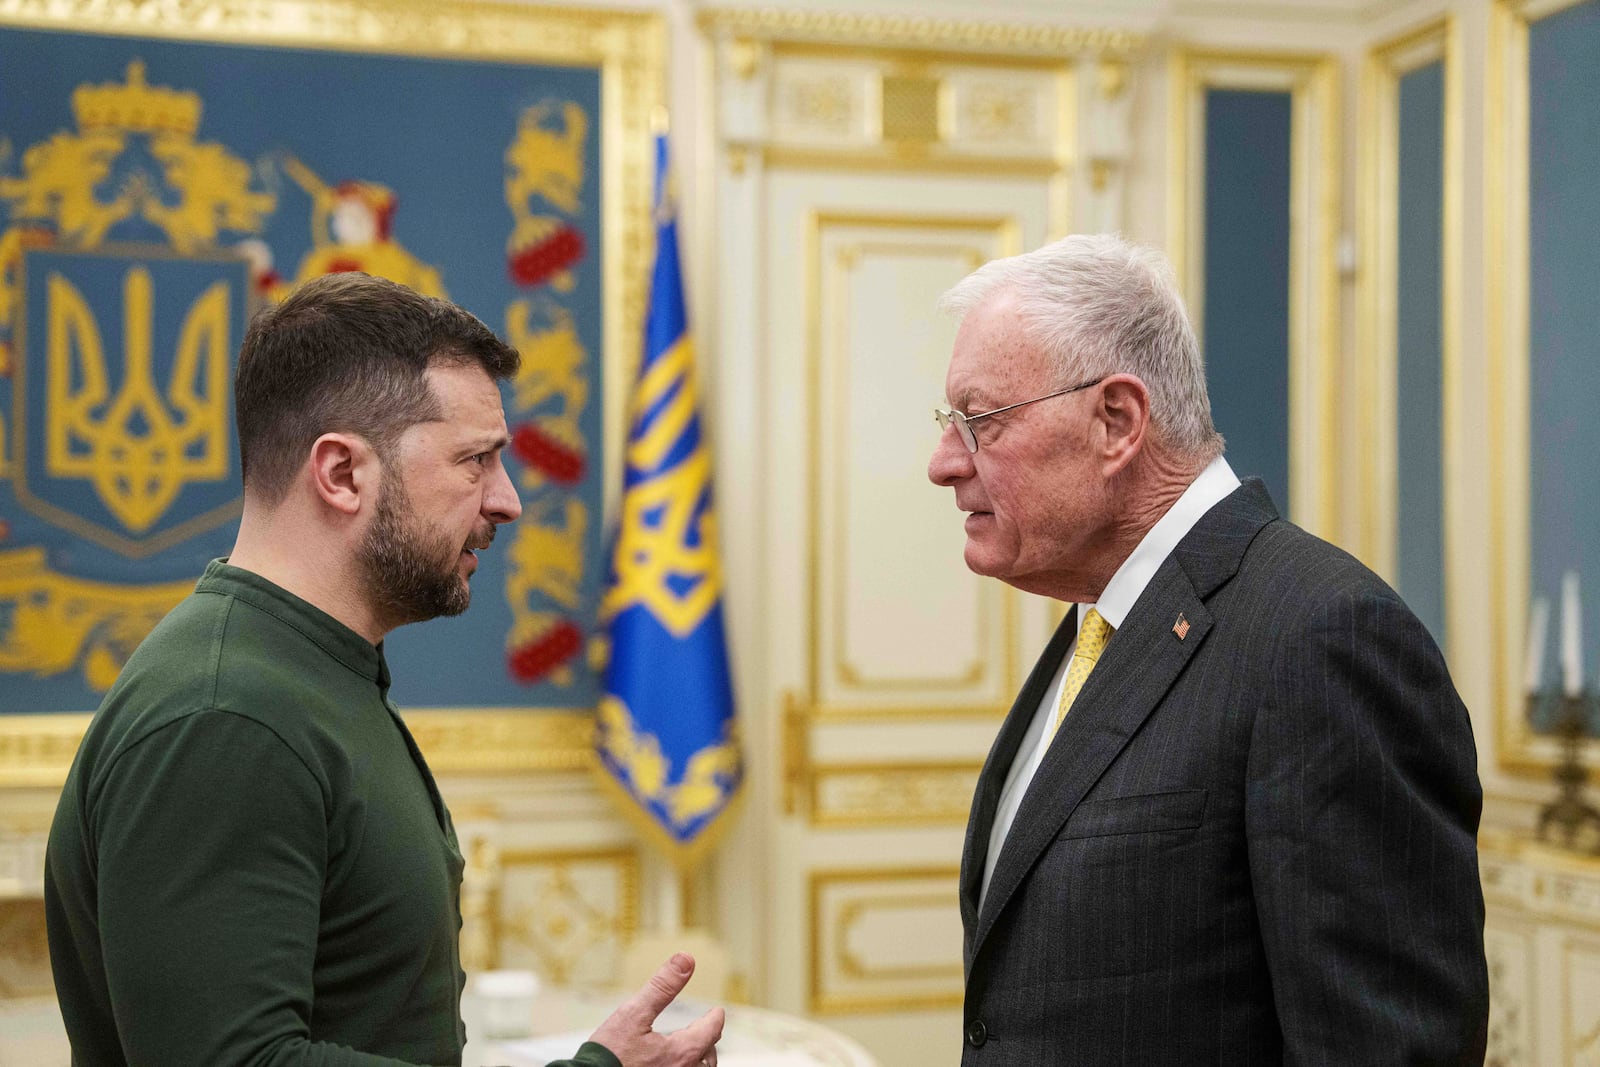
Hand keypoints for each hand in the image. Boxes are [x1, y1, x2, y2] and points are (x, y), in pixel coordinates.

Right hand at [586, 952, 724, 1066]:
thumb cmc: (609, 1055)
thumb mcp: (633, 1013)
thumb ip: (662, 986)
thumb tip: (686, 959)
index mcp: (682, 1052)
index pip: (711, 1031)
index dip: (715, 1018)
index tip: (717, 1012)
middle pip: (708, 1055)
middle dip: (709, 1040)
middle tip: (707, 1029)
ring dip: (700, 1058)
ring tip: (695, 1049)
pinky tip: (673, 1063)